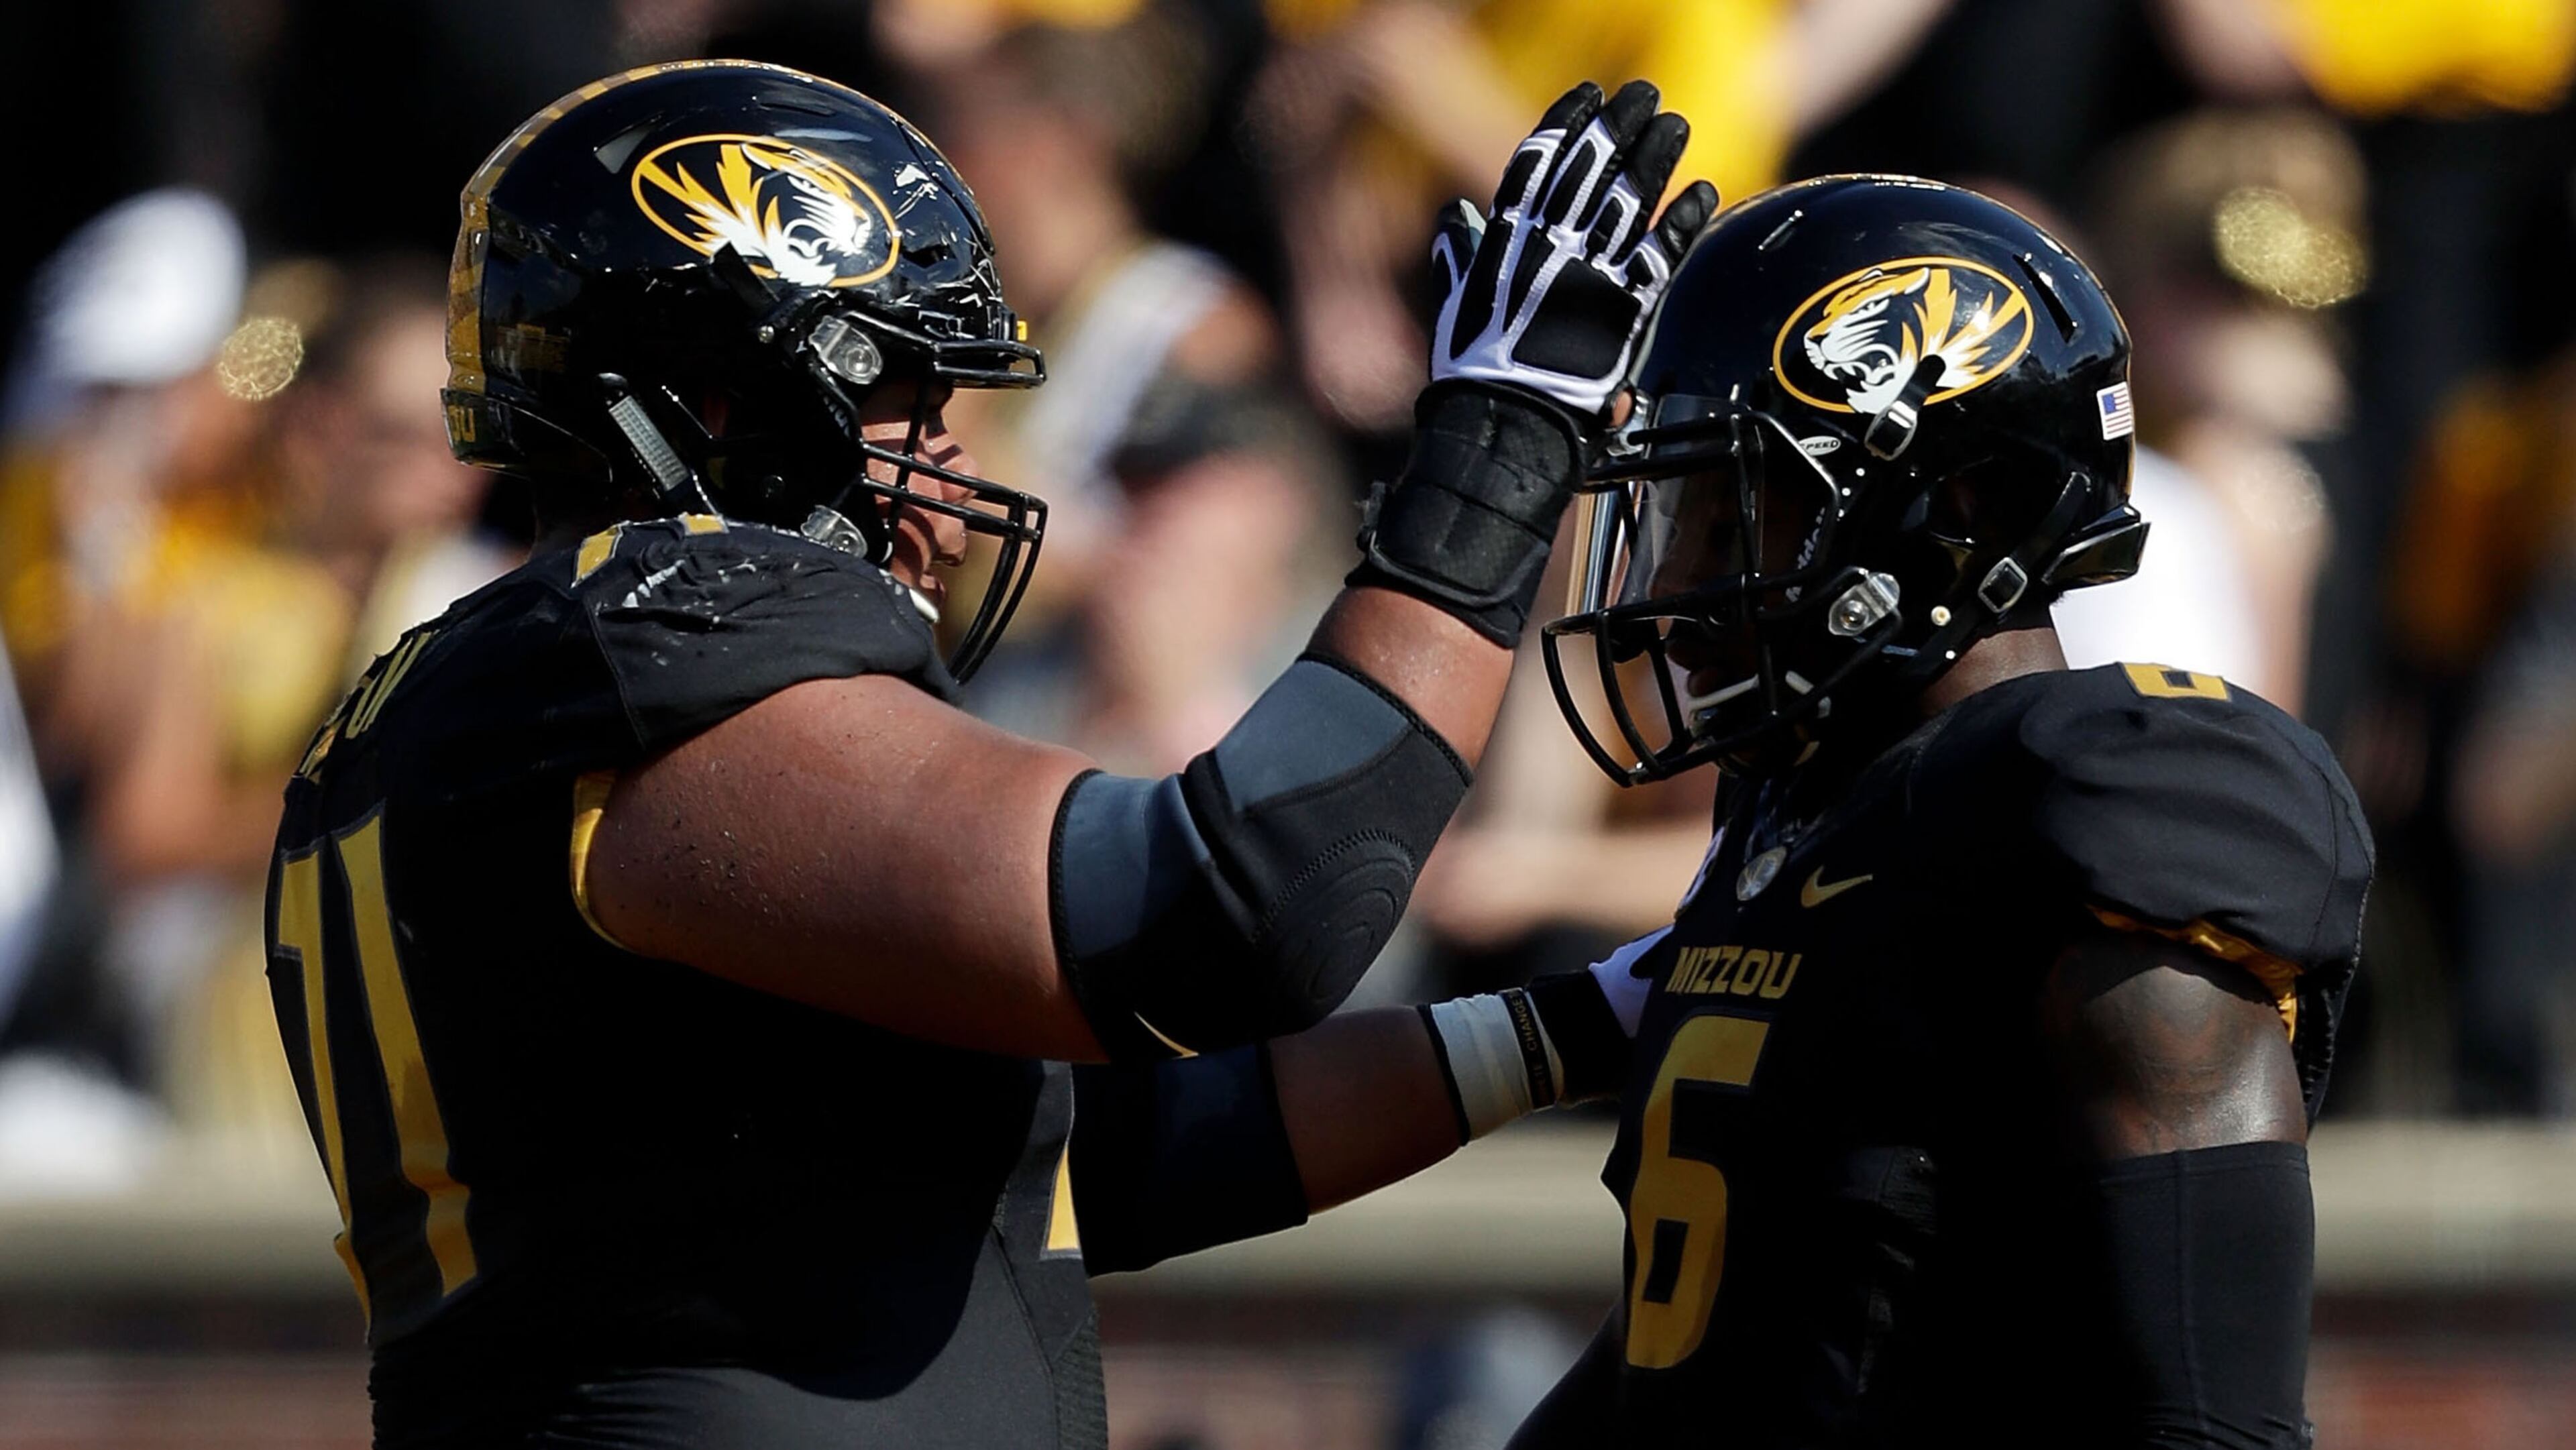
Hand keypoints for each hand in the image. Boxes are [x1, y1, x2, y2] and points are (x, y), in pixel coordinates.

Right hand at [1428, 80, 1717, 414]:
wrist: (1508, 424)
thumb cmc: (1475, 372)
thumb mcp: (1455, 305)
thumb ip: (1461, 256)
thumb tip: (1456, 217)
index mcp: (1507, 240)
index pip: (1539, 162)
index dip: (1567, 123)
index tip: (1590, 94)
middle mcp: (1552, 246)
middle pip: (1592, 168)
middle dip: (1619, 125)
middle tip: (1644, 95)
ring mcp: (1592, 273)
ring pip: (1631, 199)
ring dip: (1656, 157)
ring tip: (1674, 125)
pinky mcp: (1627, 307)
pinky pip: (1663, 253)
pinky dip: (1684, 221)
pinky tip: (1703, 192)